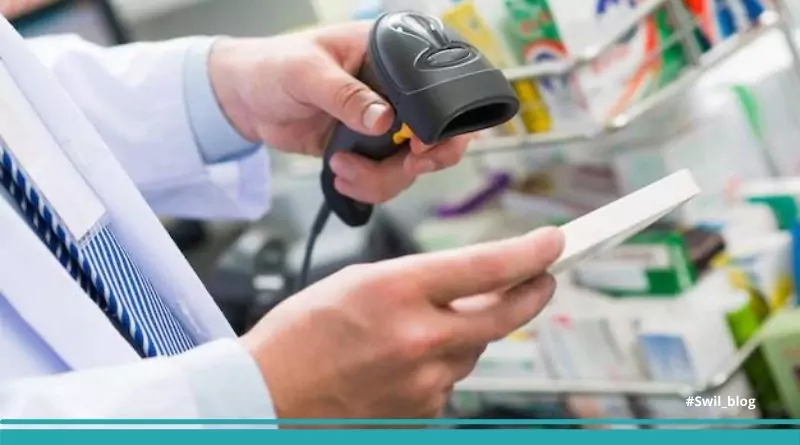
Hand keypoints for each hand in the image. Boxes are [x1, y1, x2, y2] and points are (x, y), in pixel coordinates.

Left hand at [208, 23, 471, 203]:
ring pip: (410, 166)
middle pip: (438, 135)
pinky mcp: (367, 150)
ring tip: (342, 167)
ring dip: (381, 179)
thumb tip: (383, 119)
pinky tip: (341, 175)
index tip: (421, 147)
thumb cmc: (273, 66)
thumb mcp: (306, 72)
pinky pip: (385, 179)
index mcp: (390, 57)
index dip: (443, 123)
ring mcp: (384, 125)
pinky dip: (367, 187)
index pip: (438, 88)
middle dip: (419, 161)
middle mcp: (395, 92)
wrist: (244, 100)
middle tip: (404, 167)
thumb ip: (344, 94)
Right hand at [240, 227, 563, 421]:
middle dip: (532, 292)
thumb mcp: (356, 282)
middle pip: (504, 315)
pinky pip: (449, 379)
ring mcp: (424, 382)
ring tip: (420, 328)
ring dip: (467, 333)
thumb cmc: (298, 337)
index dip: (530, 252)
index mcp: (397, 291)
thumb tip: (469, 285)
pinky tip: (402, 361)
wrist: (268, 398)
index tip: (551, 243)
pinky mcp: (422, 412)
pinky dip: (440, 365)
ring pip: (473, 349)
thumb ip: (420, 281)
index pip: (488, 266)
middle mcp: (419, 338)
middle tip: (543, 279)